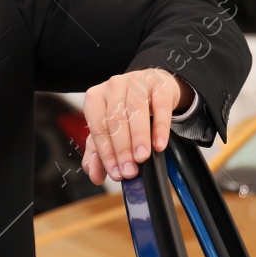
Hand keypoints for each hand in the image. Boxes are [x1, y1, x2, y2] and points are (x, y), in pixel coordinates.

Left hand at [82, 68, 190, 183]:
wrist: (152, 87)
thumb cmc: (127, 110)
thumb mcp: (110, 130)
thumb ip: (99, 153)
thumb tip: (95, 175)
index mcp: (96, 97)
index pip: (98, 127)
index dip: (106, 153)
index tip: (116, 173)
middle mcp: (114, 86)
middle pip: (116, 119)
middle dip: (122, 149)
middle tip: (129, 171)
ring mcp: (137, 81)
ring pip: (136, 109)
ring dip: (139, 137)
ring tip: (142, 158)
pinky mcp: (159, 84)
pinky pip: (160, 106)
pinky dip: (160, 128)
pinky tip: (159, 145)